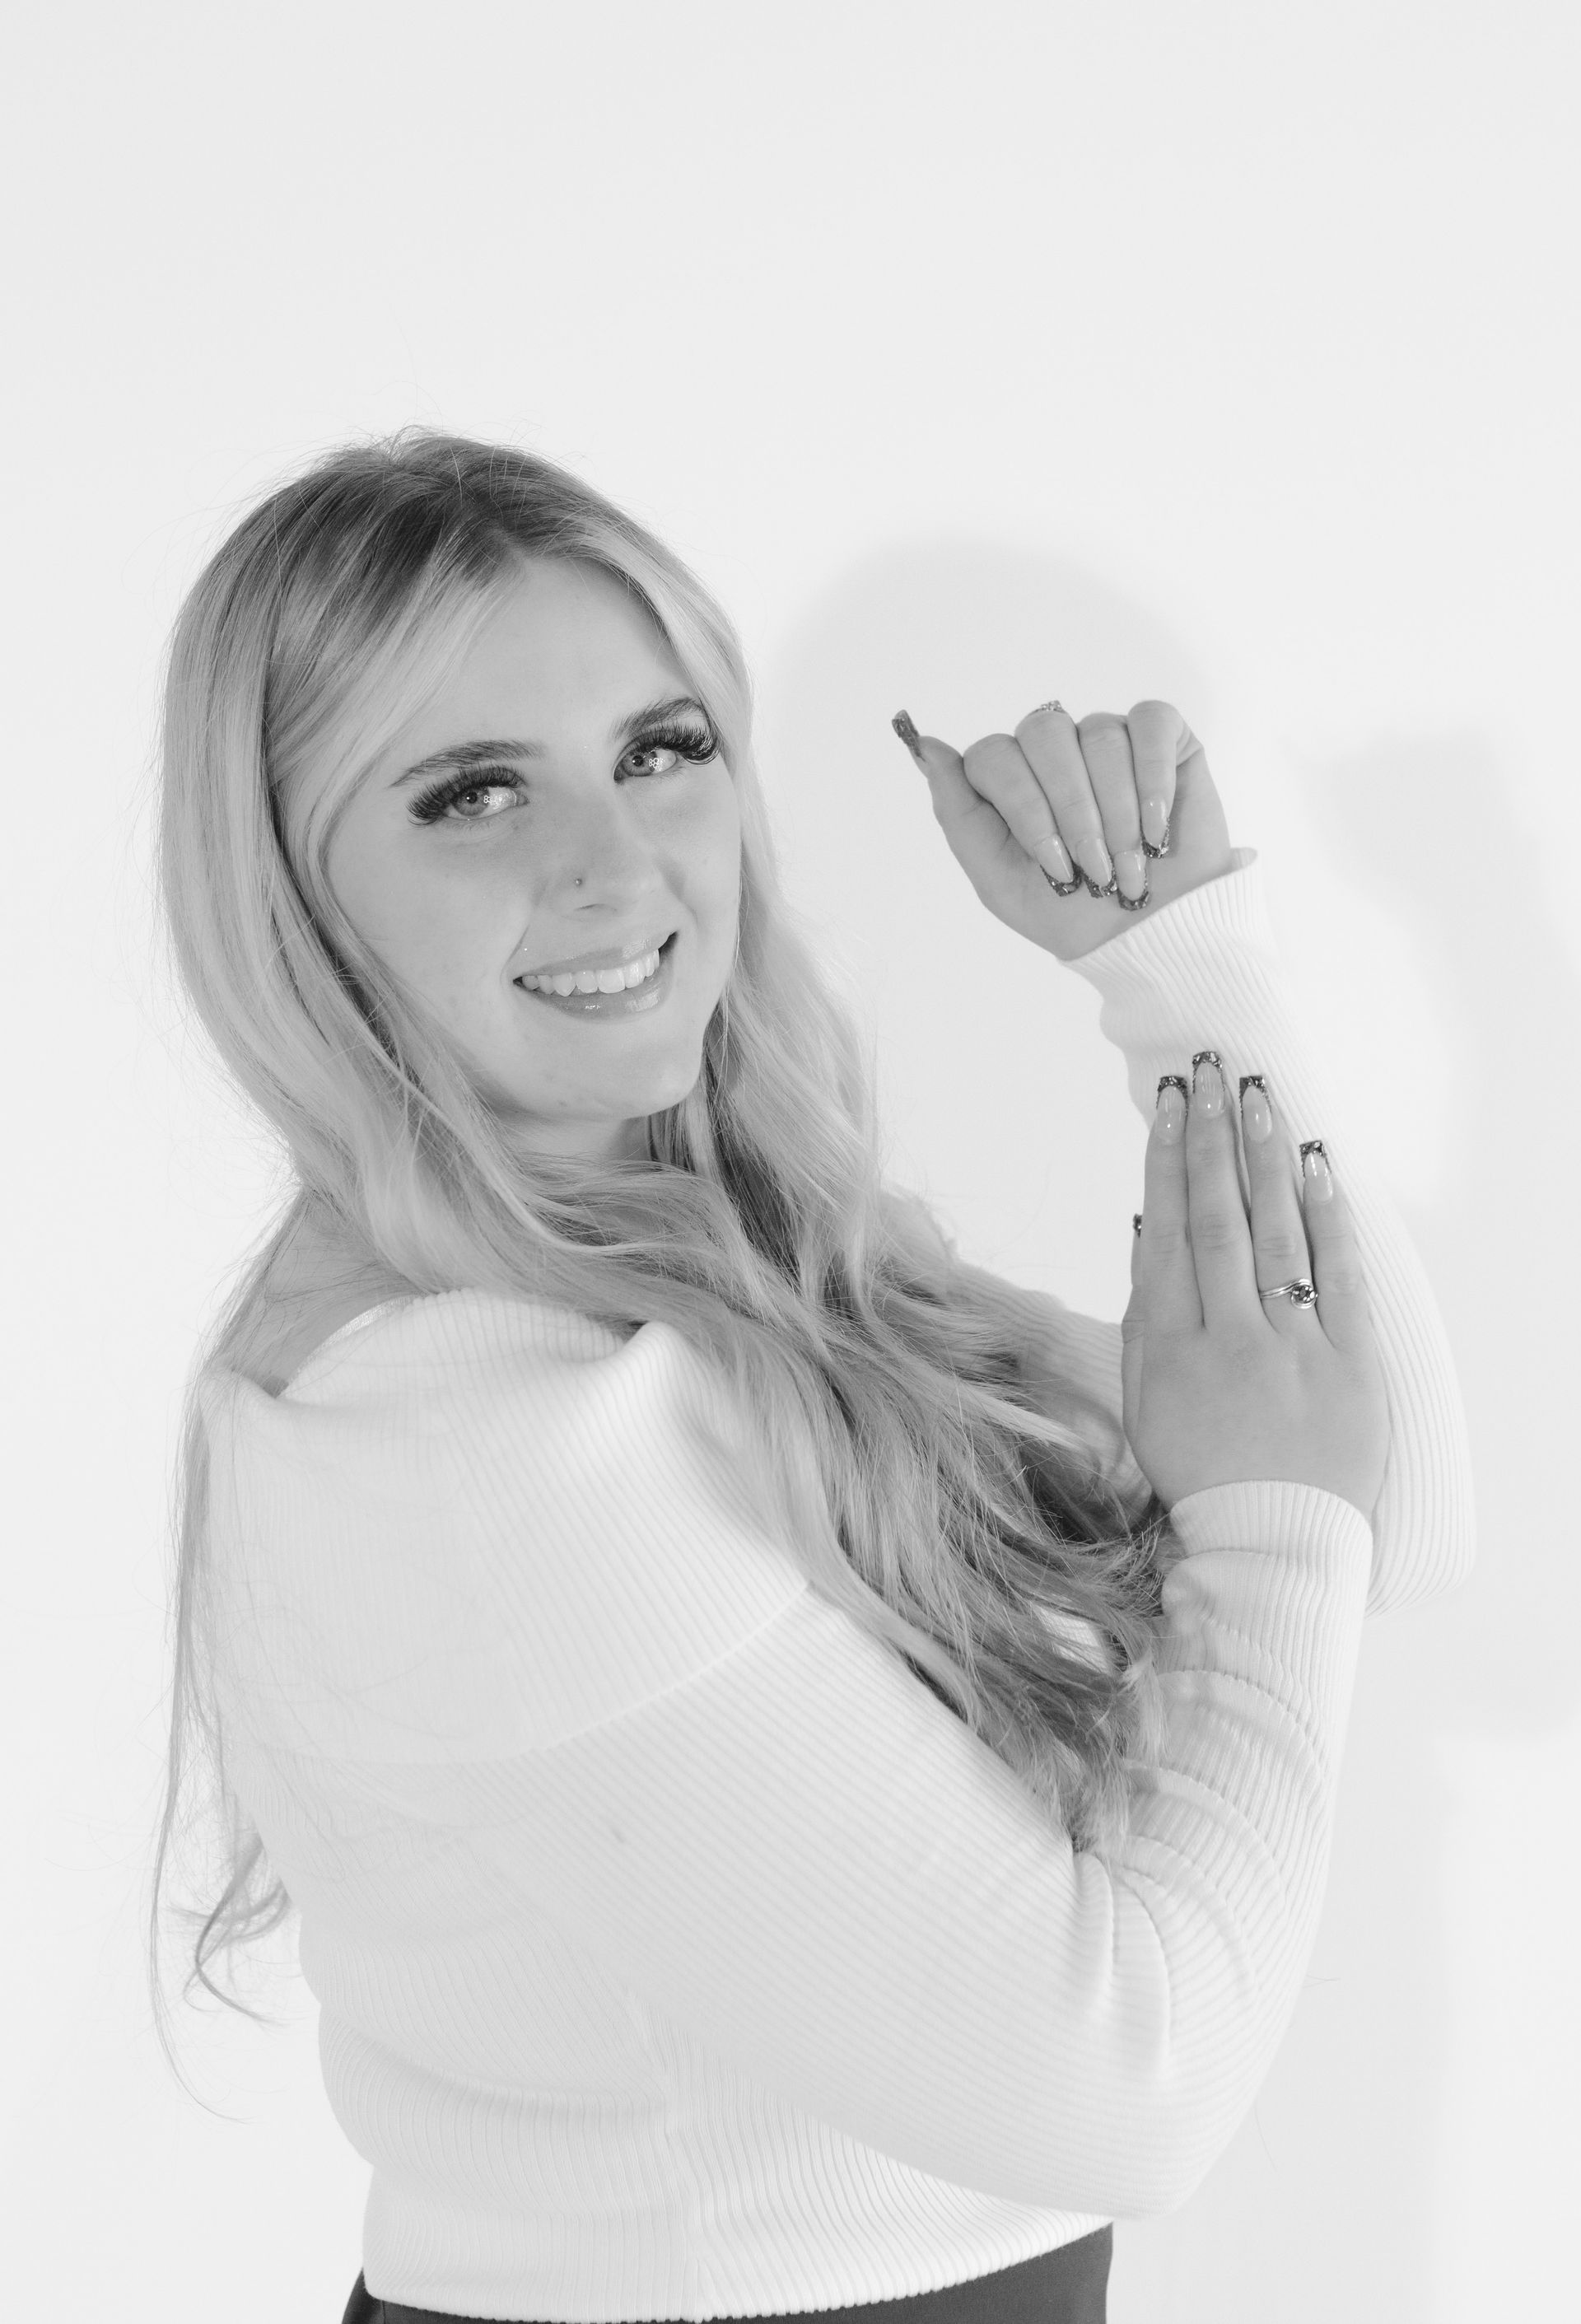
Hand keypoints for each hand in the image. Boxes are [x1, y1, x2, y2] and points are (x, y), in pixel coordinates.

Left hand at [893, 700, 1234, 962]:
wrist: (1149, 936)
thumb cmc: (1069, 914)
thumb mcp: (996, 878)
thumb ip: (957, 811)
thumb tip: (923, 744)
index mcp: (1008, 779)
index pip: (994, 755)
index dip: (1024, 807)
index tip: (1055, 867)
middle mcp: (1054, 749)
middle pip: (1043, 732)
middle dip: (1072, 810)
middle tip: (1095, 869)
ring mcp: (1106, 737)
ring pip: (1099, 733)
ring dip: (1118, 810)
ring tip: (1132, 864)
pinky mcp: (1163, 736)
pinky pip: (1150, 722)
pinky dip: (1154, 778)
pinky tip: (1157, 827)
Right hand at [1119, 1061, 1389, 1517]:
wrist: (1273, 1547)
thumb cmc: (1200, 1473)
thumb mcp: (1144, 1399)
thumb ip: (1142, 1314)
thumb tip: (1147, 1227)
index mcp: (1171, 1350)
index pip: (1168, 1233)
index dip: (1168, 1161)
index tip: (1170, 1102)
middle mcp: (1230, 1342)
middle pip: (1218, 1220)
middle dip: (1213, 1138)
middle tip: (1210, 1072)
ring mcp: (1295, 1351)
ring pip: (1276, 1235)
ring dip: (1265, 1157)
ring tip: (1257, 1093)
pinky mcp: (1352, 1365)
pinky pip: (1341, 1276)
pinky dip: (1327, 1216)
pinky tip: (1316, 1163)